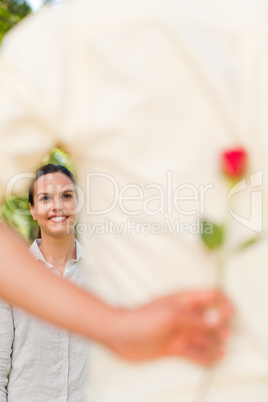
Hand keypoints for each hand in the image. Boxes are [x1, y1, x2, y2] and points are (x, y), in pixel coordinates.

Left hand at [106, 290, 232, 365]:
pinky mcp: (175, 347)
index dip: (222, 302)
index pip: (209, 295)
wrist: (120, 335)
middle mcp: (185, 315)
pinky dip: (205, 356)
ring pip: (203, 336)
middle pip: (209, 318)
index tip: (230, 312)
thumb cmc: (144, 318)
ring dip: (214, 342)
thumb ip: (195, 318)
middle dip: (220, 325)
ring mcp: (180, 332)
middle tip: (225, 335)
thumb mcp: (171, 315)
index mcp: (184, 301)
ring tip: (222, 350)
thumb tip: (219, 319)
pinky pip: (194, 352)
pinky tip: (213, 360)